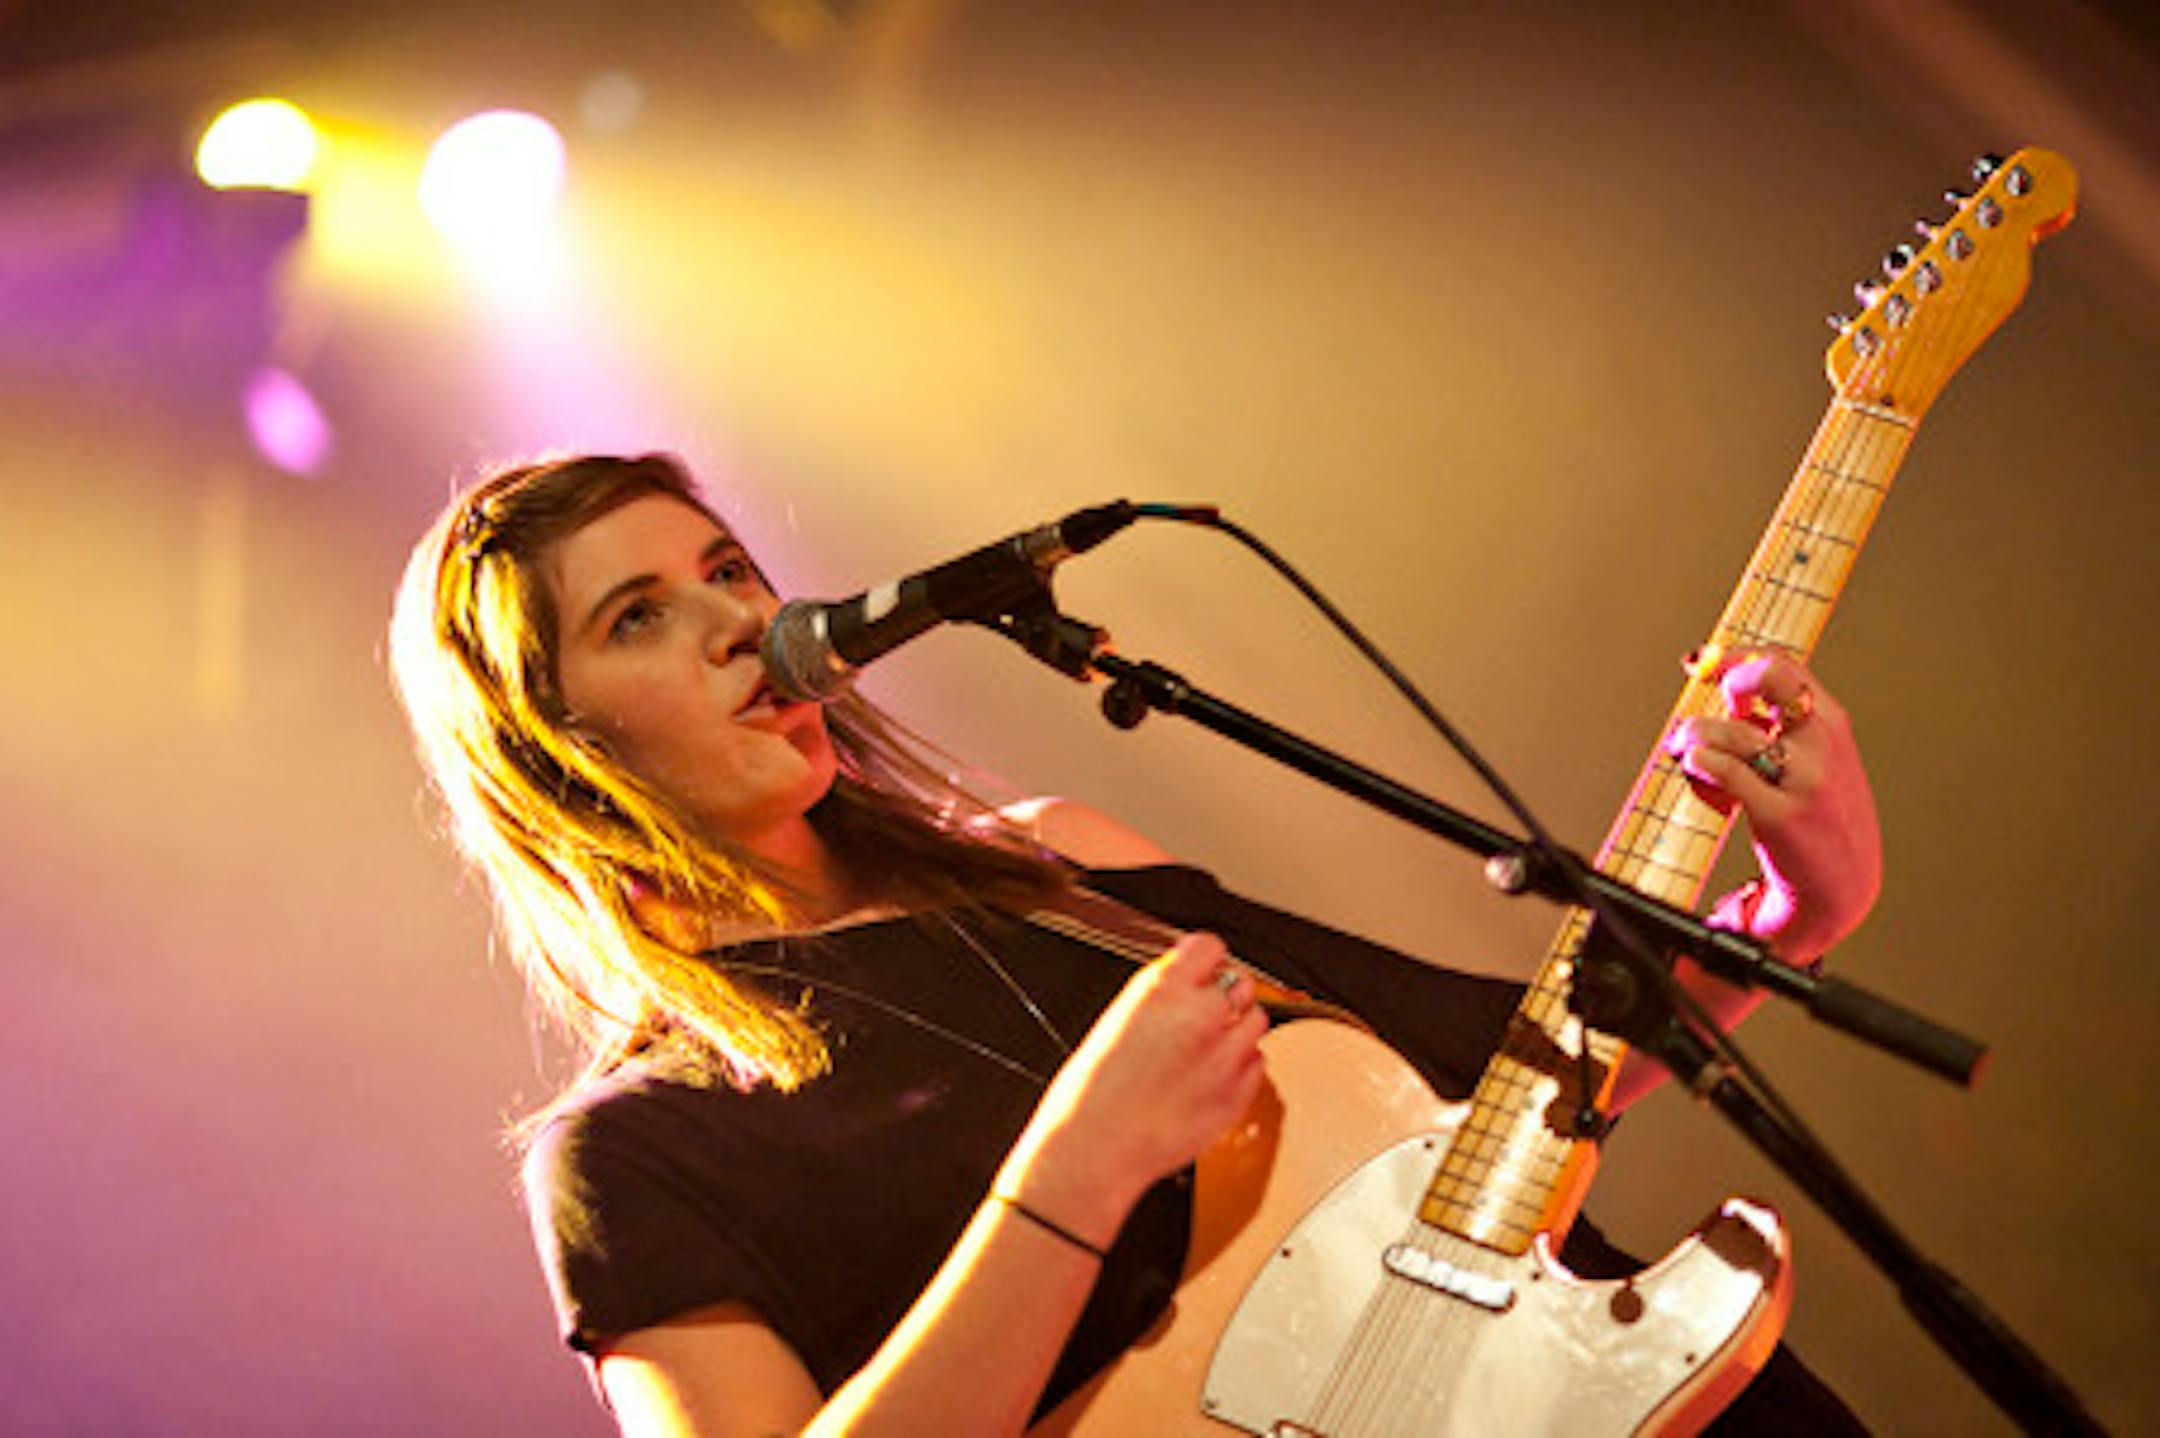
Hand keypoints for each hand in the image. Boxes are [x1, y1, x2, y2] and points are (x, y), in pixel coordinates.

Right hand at [995, 933, 1266, 1247]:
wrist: (1094, 1150)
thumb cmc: (1091, 1094)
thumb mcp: (1118, 1020)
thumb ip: (1160, 995)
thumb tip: (1184, 980)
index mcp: (1162, 992)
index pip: (1209, 947)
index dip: (1206, 960)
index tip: (1202, 970)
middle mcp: (1199, 1018)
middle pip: (1242, 981)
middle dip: (1226, 994)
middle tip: (1206, 1013)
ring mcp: (1224, 1057)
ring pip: (1257, 1021)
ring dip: (1238, 1029)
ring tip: (1208, 1049)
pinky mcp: (1236, 1095)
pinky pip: (1257, 1064)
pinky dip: (1241, 1067)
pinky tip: (1211, 1077)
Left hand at [1663, 650, 1881, 964]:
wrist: (1842, 884)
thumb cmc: (1820, 817)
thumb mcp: (1816, 759)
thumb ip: (1780, 725)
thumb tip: (1727, 686)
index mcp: (1831, 724)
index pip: (1784, 665)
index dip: (1737, 657)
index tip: (1706, 662)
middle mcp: (1822, 745)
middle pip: (1770, 677)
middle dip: (1730, 680)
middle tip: (1712, 703)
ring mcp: (1804, 780)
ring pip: (1733, 730)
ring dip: (1694, 735)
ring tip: (1685, 748)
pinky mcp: (1779, 815)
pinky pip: (1724, 771)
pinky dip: (1699, 763)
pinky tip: (1696, 769)